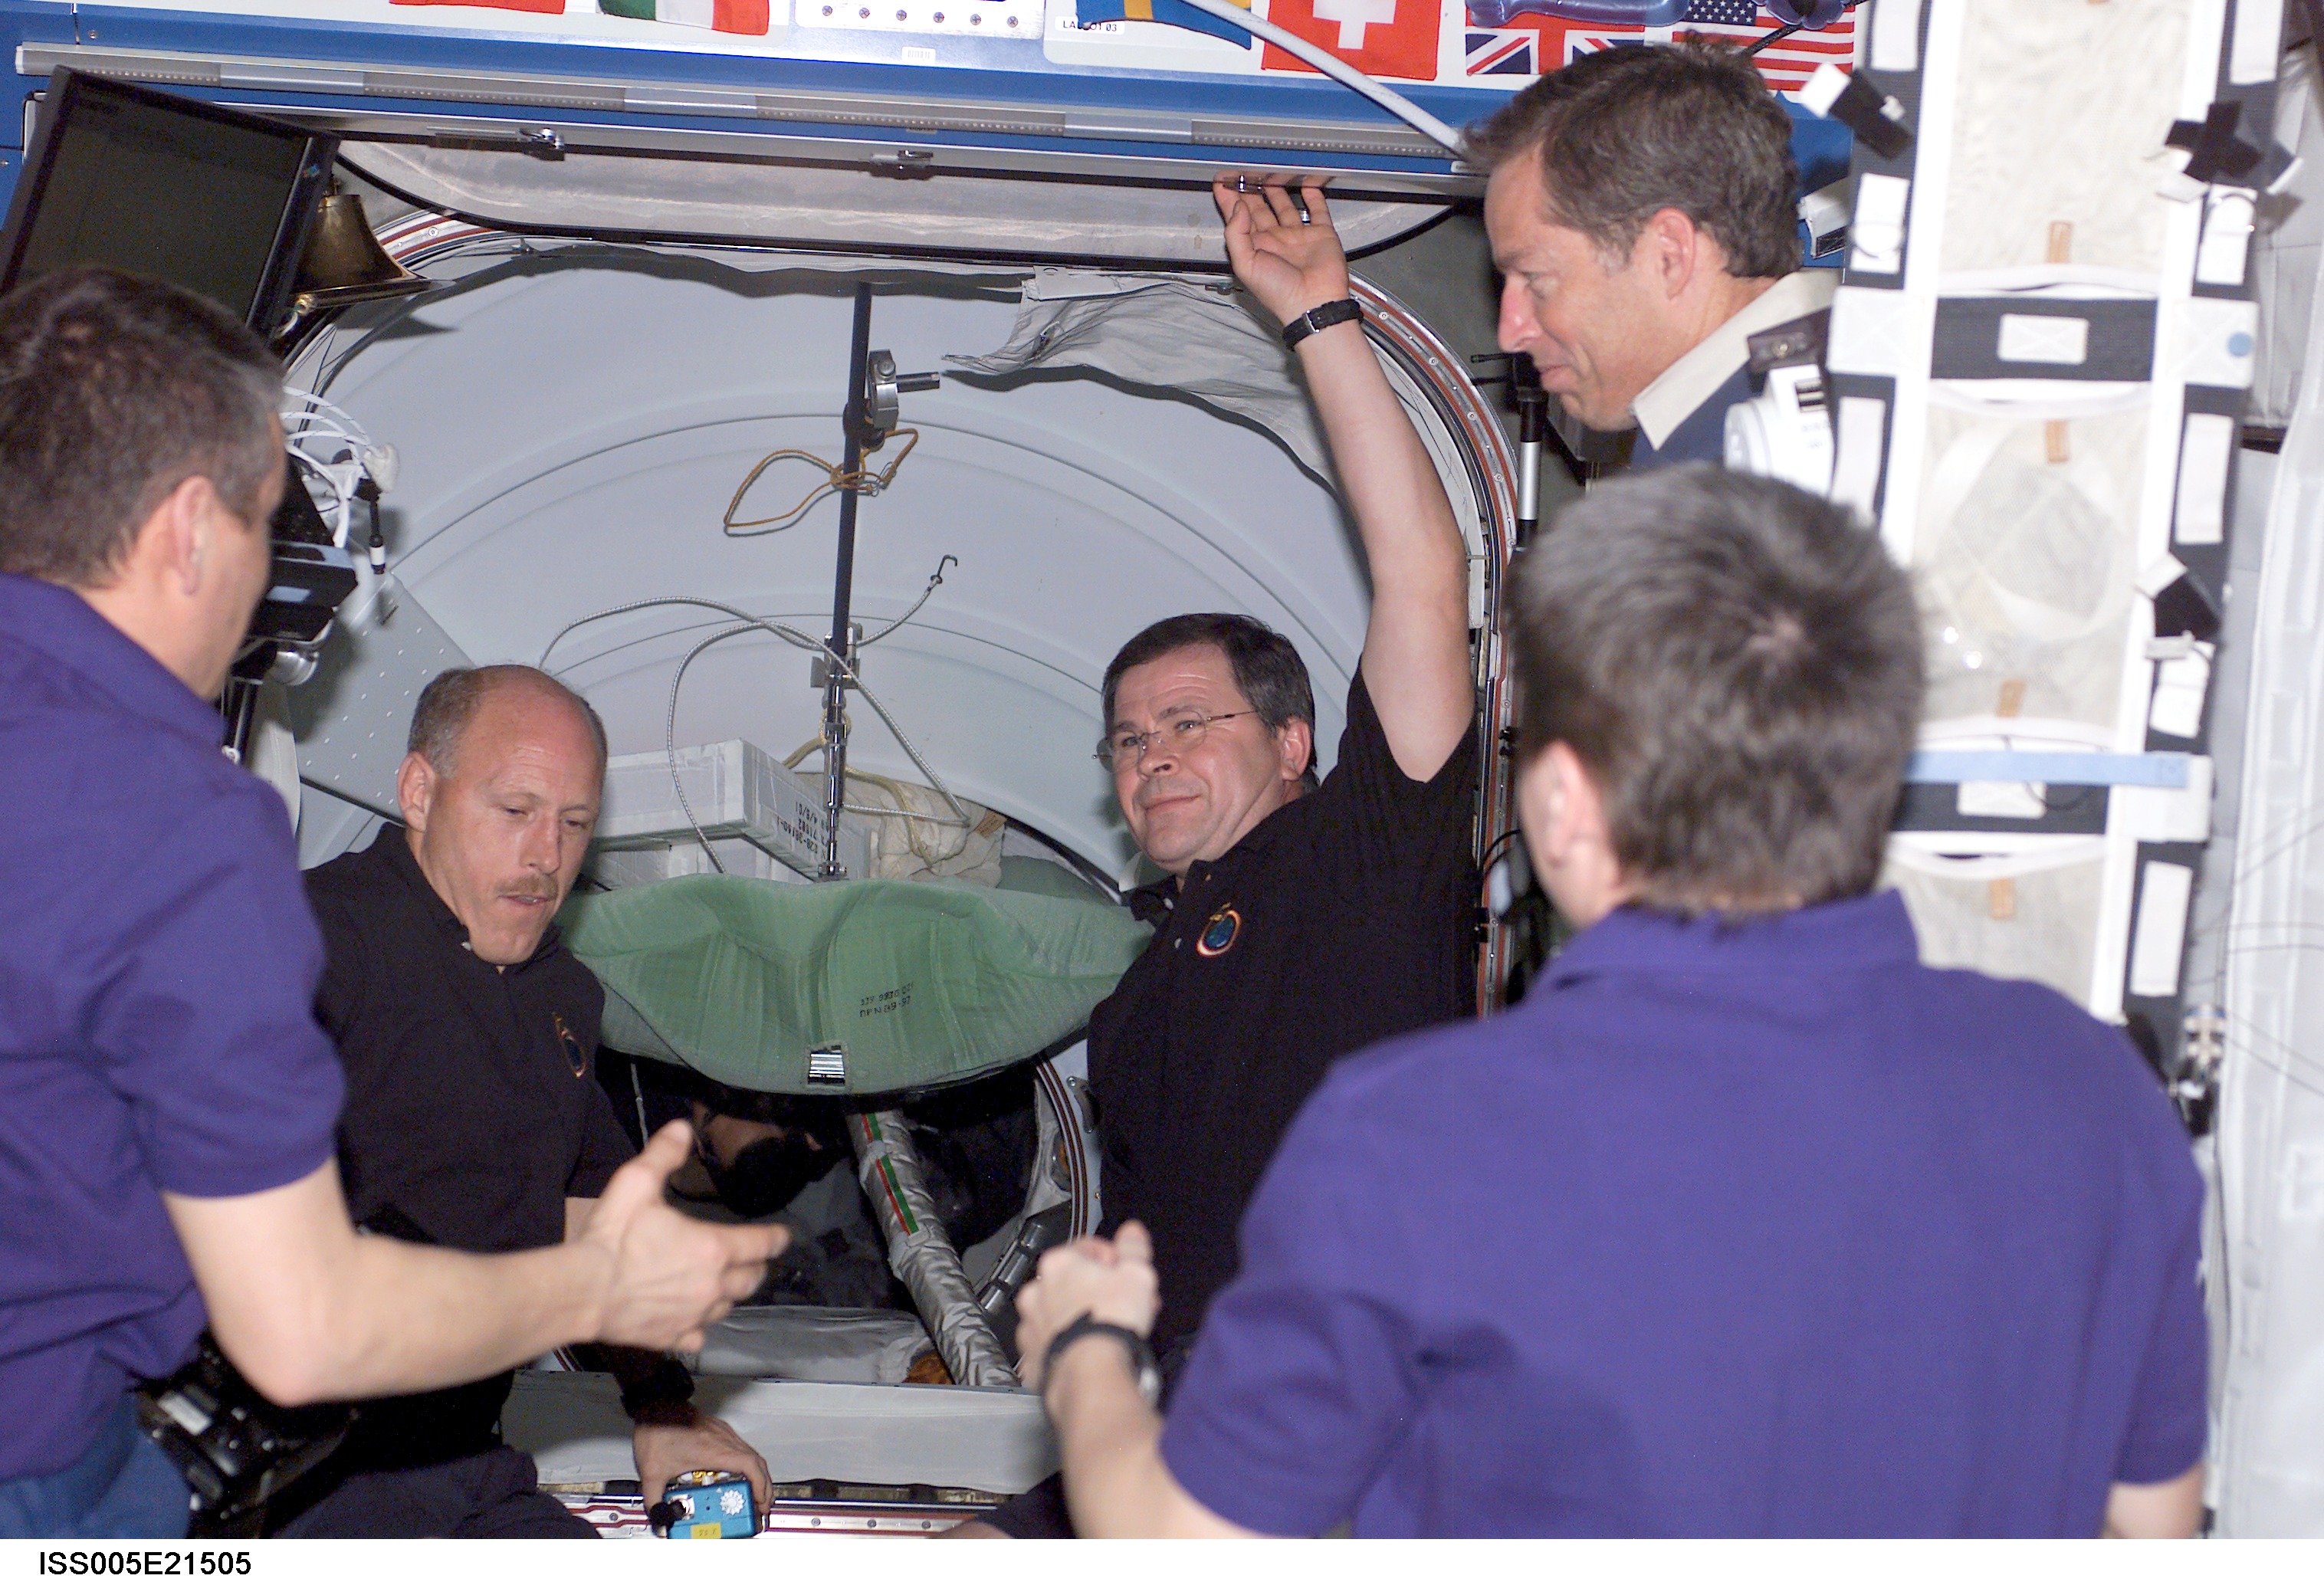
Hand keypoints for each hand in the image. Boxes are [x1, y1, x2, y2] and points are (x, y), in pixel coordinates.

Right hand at [583, 1121, 788, 1350]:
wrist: (584, 1291)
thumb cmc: (614, 1236)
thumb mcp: (636, 1182)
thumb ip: (663, 1154)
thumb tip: (683, 1127)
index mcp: (713, 1248)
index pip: (760, 1244)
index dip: (775, 1238)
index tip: (784, 1236)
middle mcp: (712, 1285)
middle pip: (750, 1280)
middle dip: (756, 1268)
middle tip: (754, 1260)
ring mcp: (694, 1315)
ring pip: (727, 1307)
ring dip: (730, 1295)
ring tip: (725, 1286)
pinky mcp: (672, 1338)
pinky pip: (698, 1336)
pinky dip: (701, 1327)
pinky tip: (694, 1322)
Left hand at [632, 1411, 772, 1509]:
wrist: (654, 1405)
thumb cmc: (657, 1430)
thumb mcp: (652, 1473)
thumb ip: (654, 1500)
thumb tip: (660, 1517)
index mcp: (712, 1450)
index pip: (749, 1465)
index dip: (760, 1484)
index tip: (761, 1501)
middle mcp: (723, 1439)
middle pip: (757, 1461)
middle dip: (764, 1484)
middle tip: (763, 1504)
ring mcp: (723, 1433)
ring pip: (751, 1453)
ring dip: (758, 1474)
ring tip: (756, 1493)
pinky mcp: (718, 1431)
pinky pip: (742, 1448)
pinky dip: (748, 1464)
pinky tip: (740, 1474)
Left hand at [1013, 1222, 1160, 1389]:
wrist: (1091, 1373)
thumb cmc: (1110, 1323)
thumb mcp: (1137, 1273)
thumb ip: (1133, 1248)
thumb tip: (1132, 1232)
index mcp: (1059, 1264)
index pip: (1087, 1248)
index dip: (1113, 1259)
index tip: (1126, 1274)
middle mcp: (1037, 1292)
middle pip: (1071, 1282)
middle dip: (1098, 1291)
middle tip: (1123, 1304)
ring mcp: (1031, 1326)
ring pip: (1058, 1314)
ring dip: (1079, 1317)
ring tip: (1106, 1330)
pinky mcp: (1032, 1358)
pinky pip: (1051, 1346)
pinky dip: (1067, 1346)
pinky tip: (1087, 1352)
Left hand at [1213, 175, 1351, 327]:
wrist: (1313, 303)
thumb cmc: (1278, 292)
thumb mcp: (1245, 265)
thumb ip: (1237, 233)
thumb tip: (1238, 206)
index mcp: (1255, 247)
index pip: (1237, 216)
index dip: (1228, 197)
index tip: (1222, 178)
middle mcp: (1275, 239)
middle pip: (1259, 206)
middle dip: (1250, 188)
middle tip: (1244, 167)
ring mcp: (1297, 235)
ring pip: (1285, 204)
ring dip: (1277, 187)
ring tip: (1270, 168)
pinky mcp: (1320, 233)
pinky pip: (1317, 210)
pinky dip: (1313, 194)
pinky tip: (1307, 181)